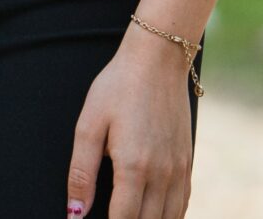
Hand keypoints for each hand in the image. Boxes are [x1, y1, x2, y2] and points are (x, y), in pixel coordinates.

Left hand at [68, 28, 195, 218]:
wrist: (158, 60)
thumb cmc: (118, 87)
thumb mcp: (89, 124)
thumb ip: (81, 173)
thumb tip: (74, 213)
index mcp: (134, 166)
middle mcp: (161, 173)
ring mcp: (179, 169)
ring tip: (130, 217)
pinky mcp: (188, 161)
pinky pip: (182, 204)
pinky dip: (170, 217)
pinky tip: (154, 215)